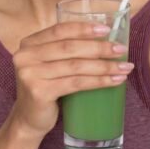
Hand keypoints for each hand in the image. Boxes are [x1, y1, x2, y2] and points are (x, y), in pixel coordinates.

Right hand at [11, 21, 133, 137]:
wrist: (29, 119)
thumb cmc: (46, 88)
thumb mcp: (49, 64)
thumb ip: (65, 51)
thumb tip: (105, 39)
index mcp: (29, 44)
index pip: (59, 30)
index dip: (84, 29)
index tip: (107, 30)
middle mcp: (26, 56)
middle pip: (69, 48)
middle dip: (99, 48)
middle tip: (121, 50)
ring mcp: (31, 74)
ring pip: (76, 66)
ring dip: (104, 66)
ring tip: (124, 68)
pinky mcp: (39, 92)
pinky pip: (76, 83)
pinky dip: (98, 81)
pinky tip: (114, 81)